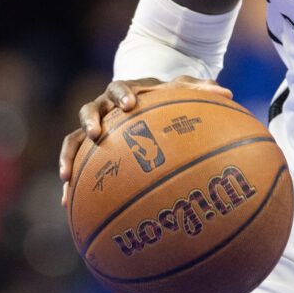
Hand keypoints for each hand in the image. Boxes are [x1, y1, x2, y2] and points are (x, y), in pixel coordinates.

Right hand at [58, 74, 231, 205]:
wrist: (141, 104)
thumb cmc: (164, 99)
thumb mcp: (181, 93)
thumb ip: (201, 90)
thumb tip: (227, 92)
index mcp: (124, 92)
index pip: (118, 87)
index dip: (122, 94)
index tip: (129, 105)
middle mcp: (103, 109)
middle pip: (89, 109)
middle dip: (90, 121)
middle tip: (96, 133)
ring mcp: (92, 129)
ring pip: (73, 138)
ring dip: (68, 154)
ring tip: (67, 174)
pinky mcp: (86, 150)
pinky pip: (74, 165)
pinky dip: (70, 183)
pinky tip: (67, 204)